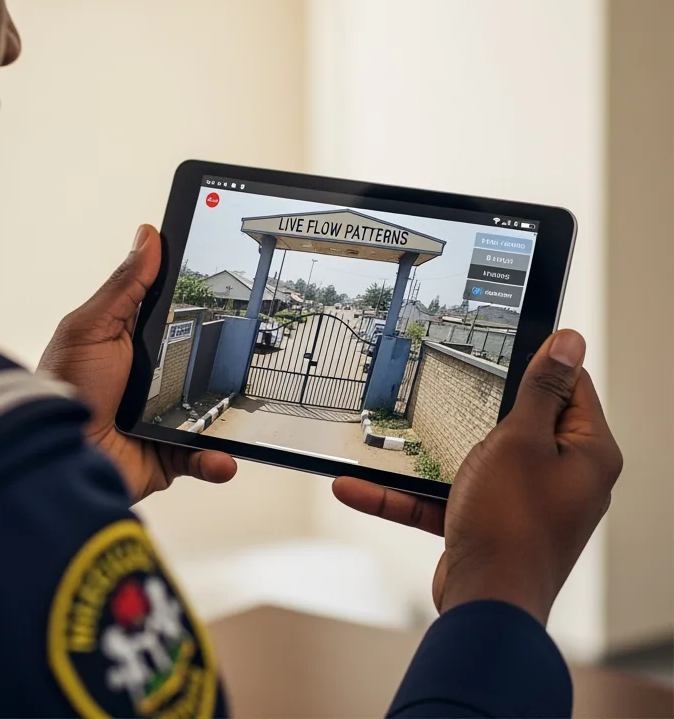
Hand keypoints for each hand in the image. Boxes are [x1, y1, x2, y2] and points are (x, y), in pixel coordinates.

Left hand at [39, 224, 236, 500]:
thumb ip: (123, 286)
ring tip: (241, 407)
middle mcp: (151, 377)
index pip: (174, 313)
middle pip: (201, 359)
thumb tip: (147, 238)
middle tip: (247, 351)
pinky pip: (202, 455)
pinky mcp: (168, 452)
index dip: (200, 301)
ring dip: (226, 411)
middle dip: (223, 358)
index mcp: (131, 341)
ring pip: (210, 407)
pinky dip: (216, 459)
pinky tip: (223, 457)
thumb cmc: (65, 390)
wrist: (57, 458)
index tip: (230, 286)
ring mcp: (162, 415)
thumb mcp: (91, 328)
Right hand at [333, 329, 622, 624]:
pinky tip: (356, 487)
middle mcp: (562, 478)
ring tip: (393, 432)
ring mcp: (523, 502)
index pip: (570, 388)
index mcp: (586, 453)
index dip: (540, 362)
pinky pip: (443, 498)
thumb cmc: (512, 526)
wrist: (486, 604)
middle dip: (475, 404)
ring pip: (472, 459)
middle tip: (446, 376)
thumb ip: (540, 390)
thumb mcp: (520, 439)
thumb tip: (569, 341)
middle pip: (518, 421)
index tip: (507, 339)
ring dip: (428, 453)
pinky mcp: (487, 523)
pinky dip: (406, 493)